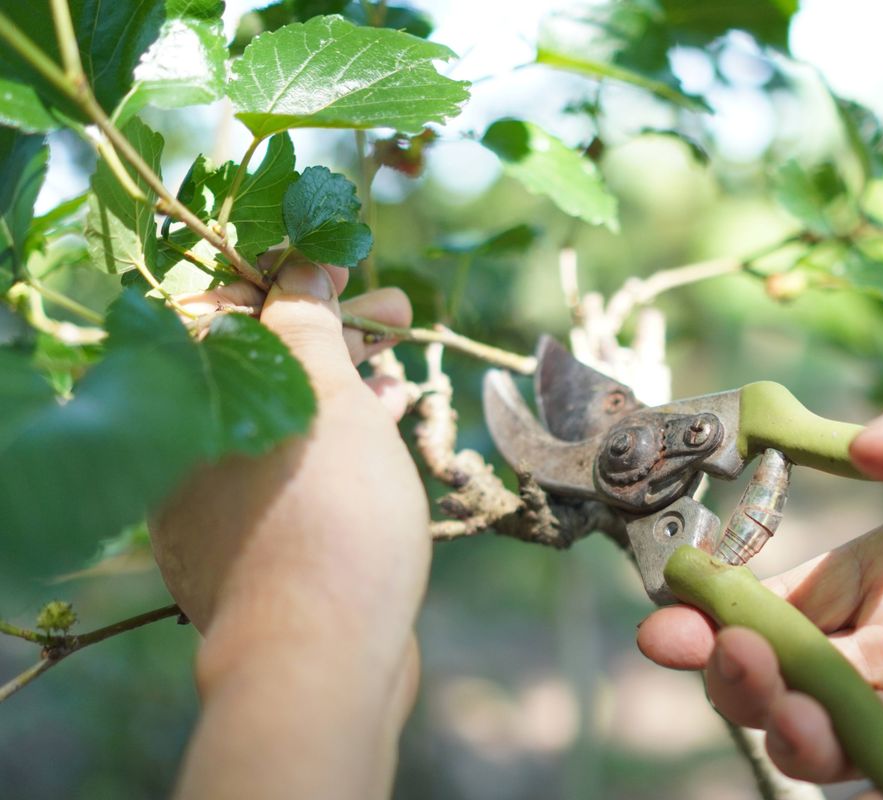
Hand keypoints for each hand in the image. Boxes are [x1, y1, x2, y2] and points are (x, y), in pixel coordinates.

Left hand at [151, 260, 428, 799]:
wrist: (320, 655)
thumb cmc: (322, 511)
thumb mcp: (319, 393)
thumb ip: (304, 318)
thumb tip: (303, 264)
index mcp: (180, 405)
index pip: (224, 310)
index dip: (290, 277)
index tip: (348, 264)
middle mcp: (188, 449)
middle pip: (262, 362)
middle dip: (333, 328)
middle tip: (400, 310)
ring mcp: (222, 499)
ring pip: (288, 414)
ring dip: (346, 378)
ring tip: (405, 362)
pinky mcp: (262, 538)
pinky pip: (300, 462)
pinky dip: (343, 433)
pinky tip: (394, 415)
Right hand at [638, 369, 882, 798]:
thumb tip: (860, 447)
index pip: (793, 594)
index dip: (727, 599)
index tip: (676, 600)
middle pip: (792, 675)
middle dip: (732, 670)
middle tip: (697, 652)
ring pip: (838, 743)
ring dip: (792, 733)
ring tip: (790, 709)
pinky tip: (870, 779)